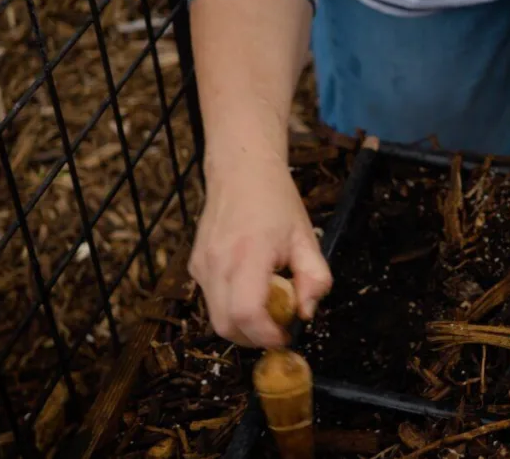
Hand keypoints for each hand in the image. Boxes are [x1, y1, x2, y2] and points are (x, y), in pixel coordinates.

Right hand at [188, 150, 331, 347]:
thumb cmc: (277, 202)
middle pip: (226, 326)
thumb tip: (305, 314)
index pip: (246, 313)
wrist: (241, 171)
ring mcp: (201, 265)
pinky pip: (211, 300)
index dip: (266, 335)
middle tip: (277, 329)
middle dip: (253, 338)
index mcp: (249, 254)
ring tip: (267, 306)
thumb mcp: (306, 238)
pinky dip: (231, 307)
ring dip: (242, 325)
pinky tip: (251, 288)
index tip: (285, 336)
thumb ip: (314, 279)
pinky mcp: (195, 265)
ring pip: (215, 317)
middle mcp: (218, 262)